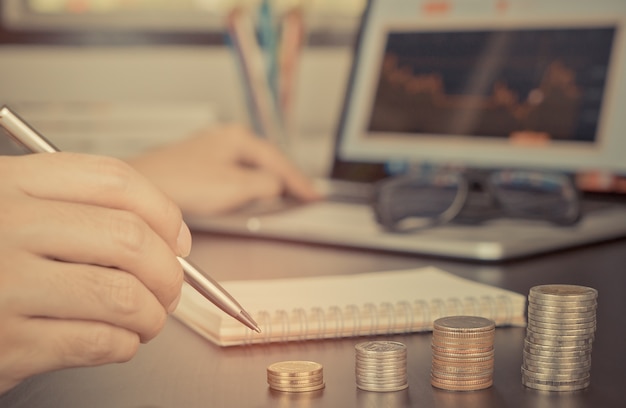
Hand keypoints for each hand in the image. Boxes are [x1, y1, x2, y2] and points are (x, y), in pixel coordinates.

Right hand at [0, 152, 190, 394]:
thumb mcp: (14, 214)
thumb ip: (80, 212)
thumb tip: (171, 240)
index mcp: (11, 183)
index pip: (115, 181)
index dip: (163, 213)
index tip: (178, 240)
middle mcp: (7, 225)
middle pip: (129, 238)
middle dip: (169, 272)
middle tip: (171, 289)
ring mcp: (4, 284)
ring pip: (122, 295)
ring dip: (153, 314)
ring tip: (148, 320)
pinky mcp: (6, 343)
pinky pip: (98, 341)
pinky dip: (124, 345)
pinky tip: (117, 341)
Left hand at [126, 124, 320, 215]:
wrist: (146, 186)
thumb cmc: (182, 181)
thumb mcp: (235, 186)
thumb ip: (265, 185)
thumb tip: (277, 187)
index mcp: (238, 138)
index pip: (280, 161)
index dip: (299, 181)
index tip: (314, 196)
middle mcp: (225, 140)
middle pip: (266, 161)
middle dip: (285, 180)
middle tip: (304, 196)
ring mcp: (212, 151)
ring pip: (250, 169)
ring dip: (266, 184)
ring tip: (283, 198)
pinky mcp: (200, 166)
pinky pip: (235, 175)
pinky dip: (248, 187)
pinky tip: (248, 197)